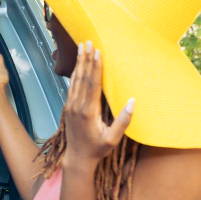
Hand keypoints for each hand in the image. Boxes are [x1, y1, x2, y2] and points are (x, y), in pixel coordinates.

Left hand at [62, 40, 133, 167]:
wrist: (77, 158)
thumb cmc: (98, 149)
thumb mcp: (113, 138)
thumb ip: (123, 121)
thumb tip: (132, 101)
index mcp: (88, 111)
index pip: (92, 84)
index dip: (95, 67)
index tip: (97, 52)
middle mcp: (76, 106)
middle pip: (82, 77)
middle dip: (85, 59)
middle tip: (87, 41)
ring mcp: (70, 106)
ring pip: (75, 80)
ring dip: (79, 63)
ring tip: (82, 47)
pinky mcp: (68, 107)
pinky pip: (72, 86)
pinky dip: (75, 74)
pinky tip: (78, 65)